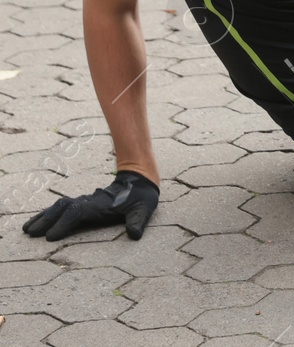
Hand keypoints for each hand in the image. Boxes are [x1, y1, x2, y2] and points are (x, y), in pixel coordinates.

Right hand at [24, 170, 158, 241]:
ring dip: (43, 217)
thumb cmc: (141, 197)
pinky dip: (48, 214)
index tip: (50, 237)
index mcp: (100, 205)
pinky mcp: (82, 203)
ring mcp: (84, 202)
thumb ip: (138, 221)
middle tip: (30, 234)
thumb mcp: (143, 209)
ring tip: (27, 229)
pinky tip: (37, 221)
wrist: (139, 180)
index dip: (64, 224)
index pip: (77, 214)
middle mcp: (88, 202)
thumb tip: (135, 234)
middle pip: (62, 209)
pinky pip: (61, 208)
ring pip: (59, 207)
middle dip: (46, 221)